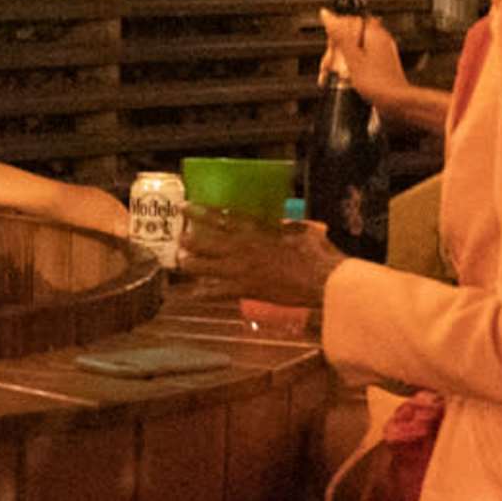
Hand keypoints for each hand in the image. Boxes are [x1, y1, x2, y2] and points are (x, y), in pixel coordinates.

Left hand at [182, 208, 343, 309]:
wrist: (322, 279)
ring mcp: (241, 269)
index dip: (201, 212)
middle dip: (190, 240)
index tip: (185, 207)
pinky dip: (204, 293)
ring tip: (181, 262)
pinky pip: (217, 292)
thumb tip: (284, 224)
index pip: (223, 218)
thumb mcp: (300, 232)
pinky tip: (194, 294)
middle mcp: (243, 247)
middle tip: (179, 238)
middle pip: (207, 242)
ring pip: (205, 266)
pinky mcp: (245, 289)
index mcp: (256, 230)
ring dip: (191, 264)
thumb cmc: (316, 254)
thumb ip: (286, 227)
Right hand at [311, 8, 411, 104]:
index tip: (331, 46)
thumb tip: (327, 15)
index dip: (336, 32)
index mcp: (374, 33)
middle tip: (333, 64)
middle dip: (339, 47)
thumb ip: (340, 35)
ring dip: (345, 57)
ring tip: (342, 73)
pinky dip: (354, 65)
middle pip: (353, 33)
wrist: (396, 101)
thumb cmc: (378, 83)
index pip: (349, 20)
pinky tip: (352, 77)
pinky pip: (364, 57)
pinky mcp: (383, 62)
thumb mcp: (352, 58)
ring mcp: (383, 50)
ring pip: (357, 46)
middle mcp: (381, 38)